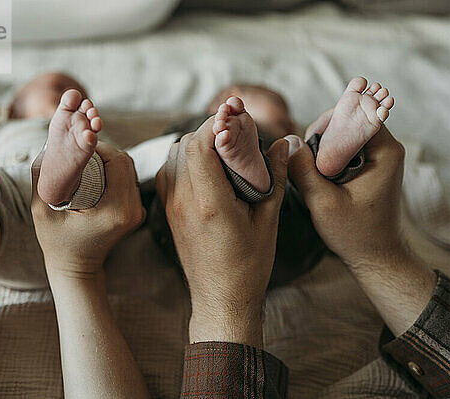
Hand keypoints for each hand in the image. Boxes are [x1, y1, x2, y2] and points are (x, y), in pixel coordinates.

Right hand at [31, 142, 144, 276]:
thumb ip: (42, 176)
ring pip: (130, 169)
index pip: (117, 162)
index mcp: (115, 210)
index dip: (99, 147)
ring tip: (87, 159)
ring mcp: (136, 212)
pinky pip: (129, 180)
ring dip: (110, 159)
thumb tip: (48, 145)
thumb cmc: (57, 243)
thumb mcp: (42, 210)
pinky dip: (114, 171)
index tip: (79, 145)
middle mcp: (132, 210)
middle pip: (126, 162)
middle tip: (82, 149)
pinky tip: (96, 172)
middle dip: (105, 150)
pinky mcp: (135, 212)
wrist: (77, 268)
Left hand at [156, 117, 288, 344]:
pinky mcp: (168, 213)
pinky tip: (205, 167)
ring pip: (172, 157)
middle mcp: (184, 202)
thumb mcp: (268, 223)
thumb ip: (273, 179)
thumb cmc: (249, 267)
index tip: (235, 115)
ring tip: (221, 147)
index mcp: (211, 203)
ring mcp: (172, 208)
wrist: (221, 300)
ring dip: (194, 144)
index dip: (216, 123)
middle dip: (208, 130)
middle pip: (184, 145)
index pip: (200, 145)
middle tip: (233, 130)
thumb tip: (282, 145)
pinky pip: (167, 173)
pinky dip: (183, 160)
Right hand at [289, 123, 406, 268]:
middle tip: (304, 160)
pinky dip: (328, 155)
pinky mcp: (370, 164)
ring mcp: (380, 155)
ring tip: (310, 171)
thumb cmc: (355, 234)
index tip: (307, 145)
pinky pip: (345, 146)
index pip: (354, 112)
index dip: (326, 123)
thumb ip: (303, 170)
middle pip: (349, 118)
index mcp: (385, 151)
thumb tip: (287, 141)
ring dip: (323, 146)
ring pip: (345, 132)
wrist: (375, 256)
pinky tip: (318, 175)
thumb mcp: (323, 202)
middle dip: (322, 134)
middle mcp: (387, 147)